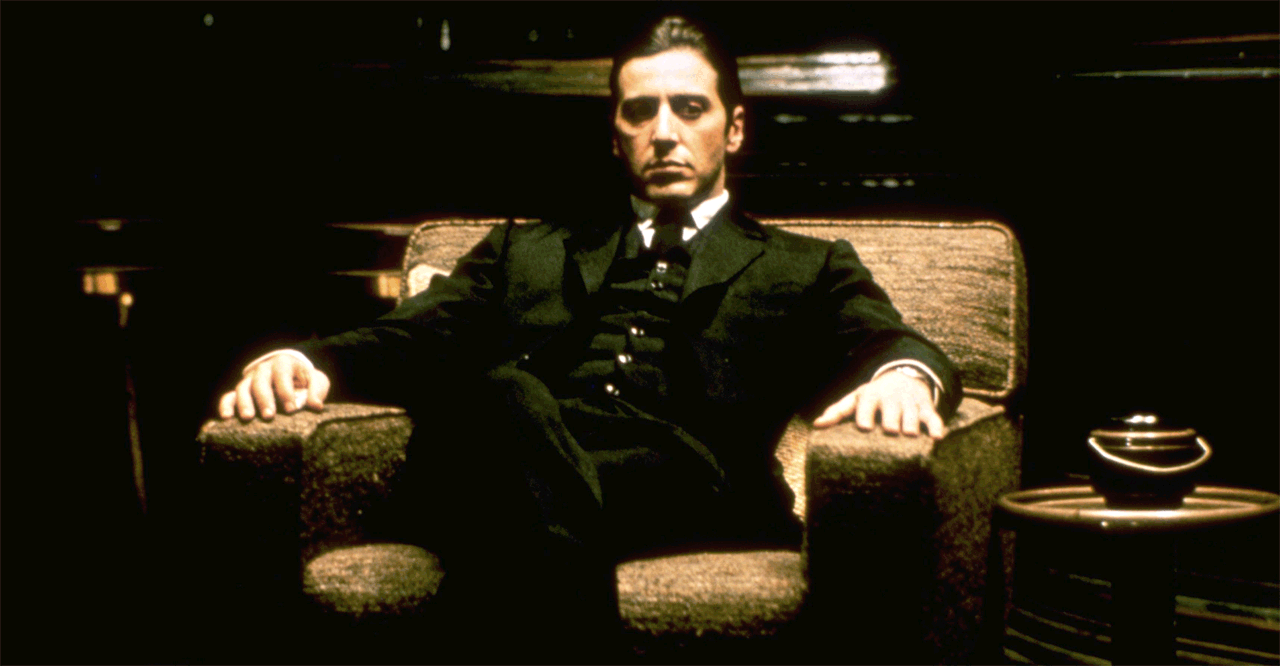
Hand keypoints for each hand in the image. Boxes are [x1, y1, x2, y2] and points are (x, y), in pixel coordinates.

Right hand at [218, 353, 329, 420]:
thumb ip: (317, 391)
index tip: (291, 409)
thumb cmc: (306, 380)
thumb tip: (316, 406)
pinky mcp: (241, 391)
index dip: (286, 392)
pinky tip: (226, 418)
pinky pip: (230, 396)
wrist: (294, 376)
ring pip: (243, 388)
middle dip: (264, 399)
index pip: (282, 375)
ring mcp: (250, 380)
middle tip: (269, 416)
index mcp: (283, 363)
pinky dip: (226, 406)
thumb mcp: (316, 381)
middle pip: (260, 382)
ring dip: (244, 403)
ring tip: (248, 418)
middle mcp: (264, 369)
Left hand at [813, 371, 944, 436]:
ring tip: (908, 435)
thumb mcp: (855, 399)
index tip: (865, 427)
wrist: (903, 377)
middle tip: (890, 430)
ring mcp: (909, 404)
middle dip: (891, 424)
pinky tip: (936, 437)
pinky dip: (936, 427)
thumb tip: (816, 425)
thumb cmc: (873, 396)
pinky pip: (933, 418)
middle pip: (891, 416)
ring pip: (912, 420)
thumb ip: (836, 412)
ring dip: (910, 428)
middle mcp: (891, 399)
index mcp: (871, 397)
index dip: (866, 417)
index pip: (867, 406)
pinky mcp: (926, 408)